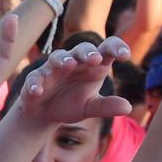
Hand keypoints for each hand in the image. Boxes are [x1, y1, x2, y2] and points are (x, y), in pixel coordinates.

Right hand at [14, 37, 132, 124]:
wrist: (46, 114)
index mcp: (93, 66)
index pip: (106, 49)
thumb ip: (106, 106)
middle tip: (95, 59)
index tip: (125, 56)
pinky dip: (35, 83)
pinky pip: (34, 78)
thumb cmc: (72, 104)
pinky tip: (37, 91)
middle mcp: (74, 63)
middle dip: (88, 52)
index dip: (116, 48)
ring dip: (63, 60)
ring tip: (68, 65)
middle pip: (82, 49)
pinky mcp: (35, 79)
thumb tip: (127, 108)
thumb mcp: (90, 107)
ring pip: (57, 57)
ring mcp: (53, 69)